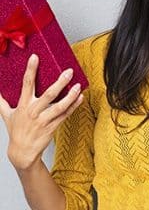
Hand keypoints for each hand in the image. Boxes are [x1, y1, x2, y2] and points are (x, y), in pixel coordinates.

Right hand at [0, 54, 83, 169]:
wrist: (22, 151)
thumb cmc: (16, 130)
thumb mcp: (6, 114)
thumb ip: (2, 100)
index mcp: (23, 105)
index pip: (26, 84)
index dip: (31, 70)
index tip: (35, 57)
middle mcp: (34, 111)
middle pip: (49, 94)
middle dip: (60, 82)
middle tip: (69, 71)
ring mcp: (44, 120)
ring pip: (60, 106)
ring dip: (71, 95)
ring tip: (78, 86)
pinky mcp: (53, 127)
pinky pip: (65, 115)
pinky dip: (74, 106)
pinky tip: (80, 98)